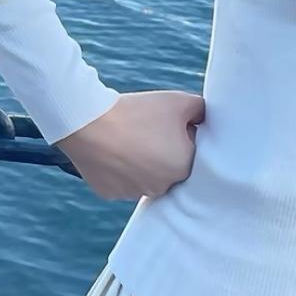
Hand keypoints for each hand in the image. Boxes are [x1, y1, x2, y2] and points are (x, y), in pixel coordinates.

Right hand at [55, 89, 204, 200]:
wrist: (90, 123)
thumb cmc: (139, 111)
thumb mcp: (180, 101)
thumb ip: (202, 110)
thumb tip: (205, 119)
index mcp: (183, 169)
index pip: (191, 151)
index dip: (182, 134)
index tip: (168, 124)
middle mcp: (162, 188)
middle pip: (169, 166)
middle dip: (164, 149)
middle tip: (147, 129)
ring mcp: (134, 194)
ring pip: (145, 175)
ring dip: (142, 161)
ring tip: (129, 137)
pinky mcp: (111, 194)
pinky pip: (122, 180)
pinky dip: (120, 168)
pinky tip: (114, 150)